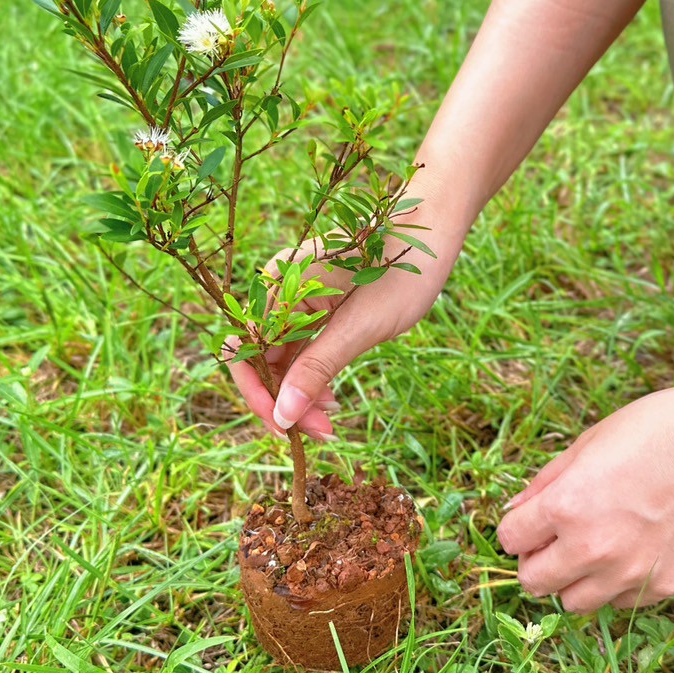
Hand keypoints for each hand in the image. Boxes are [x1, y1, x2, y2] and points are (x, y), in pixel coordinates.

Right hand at [227, 226, 462, 439]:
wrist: (430, 240)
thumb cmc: (400, 275)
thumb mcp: (359, 328)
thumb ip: (316, 369)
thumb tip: (283, 415)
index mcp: (280, 283)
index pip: (242, 348)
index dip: (257, 391)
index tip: (283, 426)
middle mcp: (279, 291)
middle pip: (260, 359)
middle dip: (283, 400)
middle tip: (319, 432)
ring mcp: (295, 301)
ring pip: (281, 361)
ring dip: (299, 397)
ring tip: (329, 423)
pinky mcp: (314, 311)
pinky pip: (299, 352)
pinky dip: (311, 380)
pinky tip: (330, 400)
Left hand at [496, 379, 673, 612]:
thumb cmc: (658, 430)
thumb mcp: (588, 443)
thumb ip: (545, 483)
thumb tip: (514, 511)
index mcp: (567, 508)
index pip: (511, 540)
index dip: (518, 527)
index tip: (532, 519)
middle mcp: (593, 550)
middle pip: (534, 582)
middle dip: (537, 561)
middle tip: (555, 539)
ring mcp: (630, 575)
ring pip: (573, 604)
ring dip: (573, 580)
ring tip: (594, 547)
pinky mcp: (663, 588)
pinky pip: (619, 601)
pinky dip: (616, 584)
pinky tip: (633, 550)